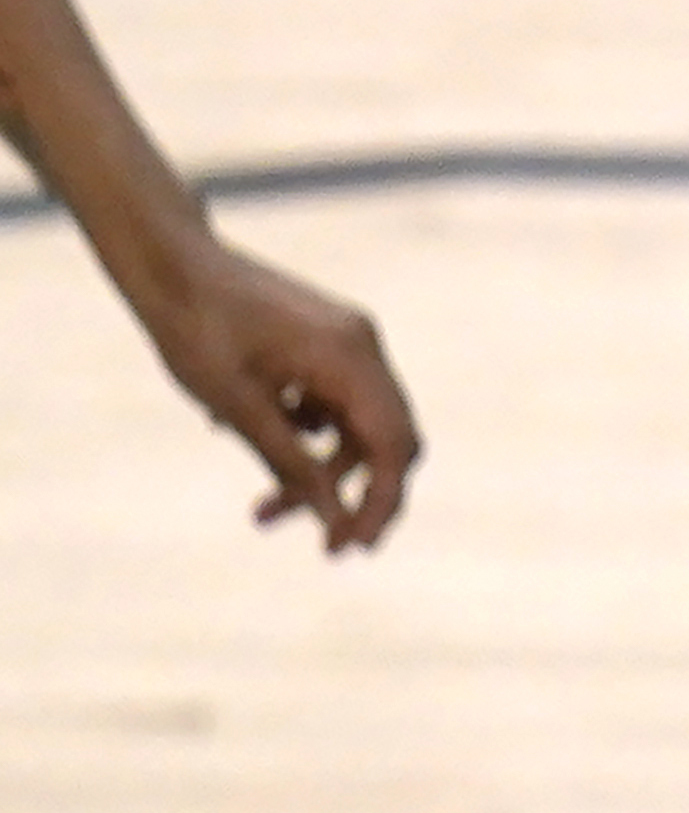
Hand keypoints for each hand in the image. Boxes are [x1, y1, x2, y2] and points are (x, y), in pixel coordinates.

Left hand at [127, 228, 418, 550]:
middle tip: (322, 545)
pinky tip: (245, 437)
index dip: (381, 500)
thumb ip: (291, 460)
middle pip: (385, 438)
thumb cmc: (197, 331)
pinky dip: (304, 436)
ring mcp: (346, 343)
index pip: (394, 443)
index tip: (352, 547)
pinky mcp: (324, 345)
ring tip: (261, 511)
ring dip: (319, 471)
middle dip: (355, 493)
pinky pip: (333, 404)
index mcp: (350, 357)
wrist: (171, 265)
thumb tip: (333, 517)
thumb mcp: (239, 406)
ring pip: (355, 425)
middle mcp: (362, 347)